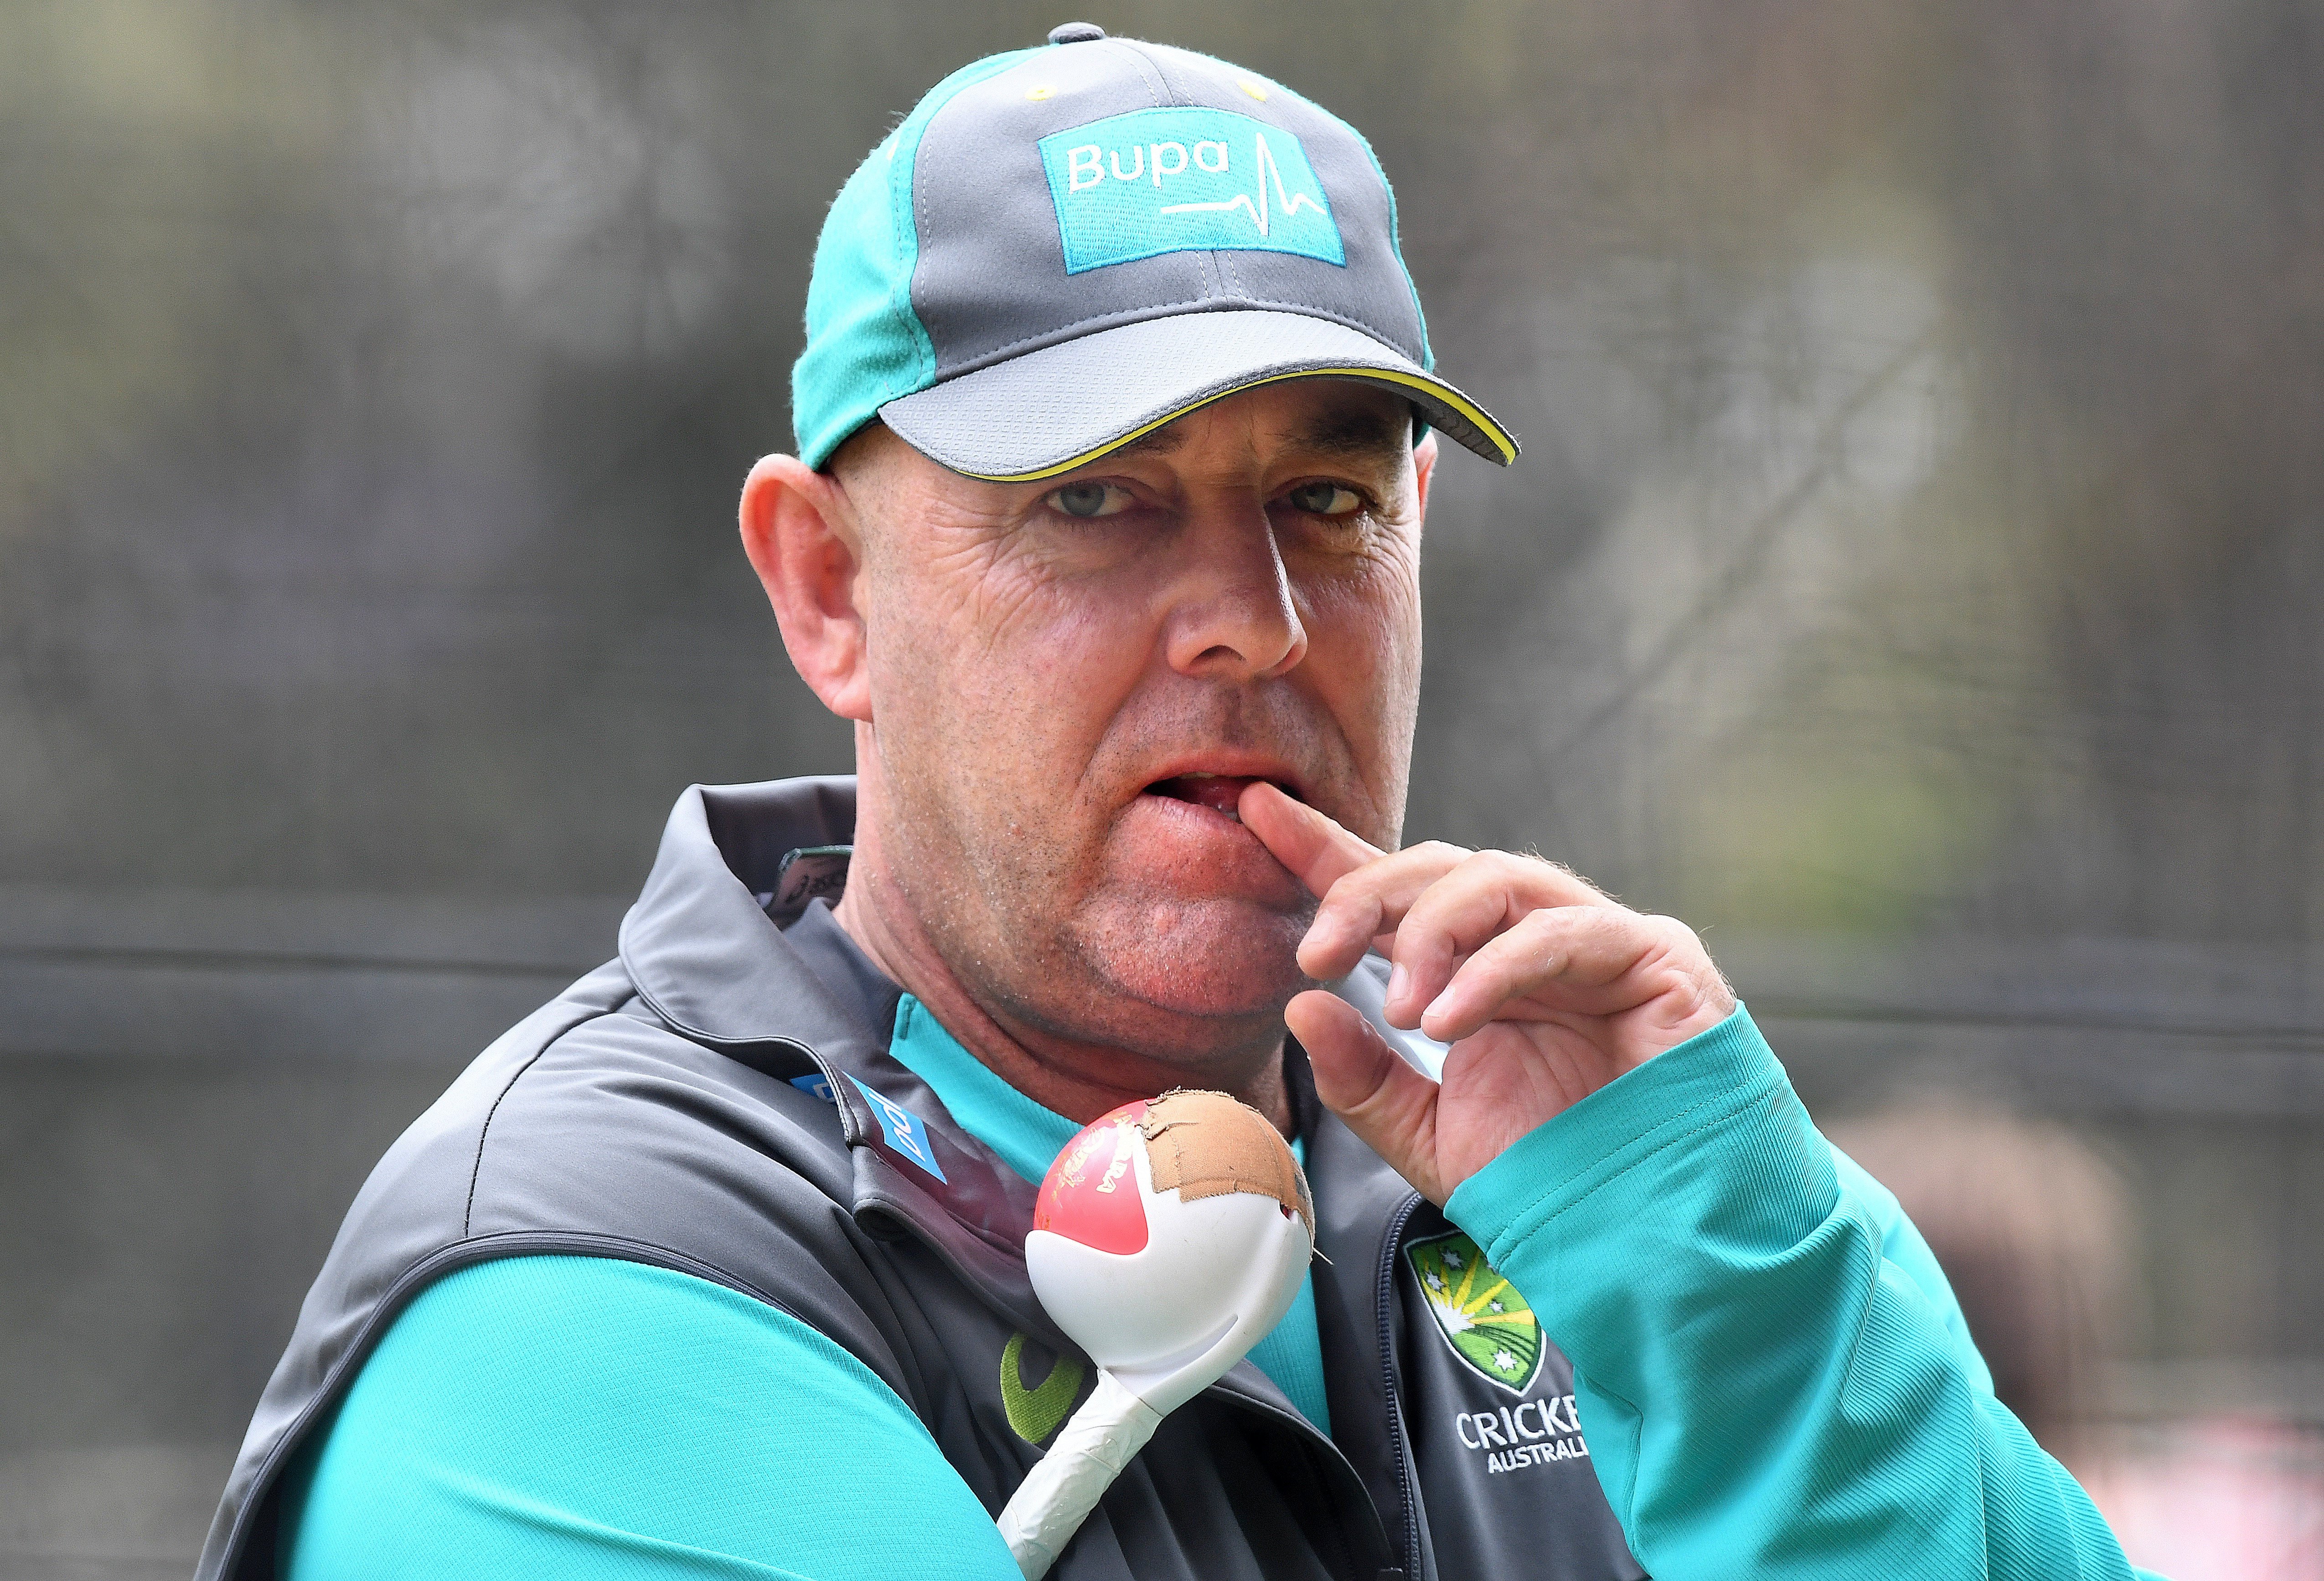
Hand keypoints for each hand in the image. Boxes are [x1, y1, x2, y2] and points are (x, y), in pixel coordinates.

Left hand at [1240, 782, 1735, 1205]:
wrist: (1653, 1235)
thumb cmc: (1558, 1181)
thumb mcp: (1429, 1139)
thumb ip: (1362, 1080)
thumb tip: (1301, 1007)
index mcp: (1476, 974)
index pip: (1394, 893)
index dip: (1326, 847)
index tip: (1255, 811)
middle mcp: (1531, 942)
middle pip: (1438, 869)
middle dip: (1365, 894)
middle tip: (1316, 954)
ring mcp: (1595, 941)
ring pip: (1496, 879)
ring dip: (1432, 932)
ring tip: (1405, 1008)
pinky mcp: (1653, 956)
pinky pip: (1561, 932)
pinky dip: (1496, 968)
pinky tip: (1451, 1019)